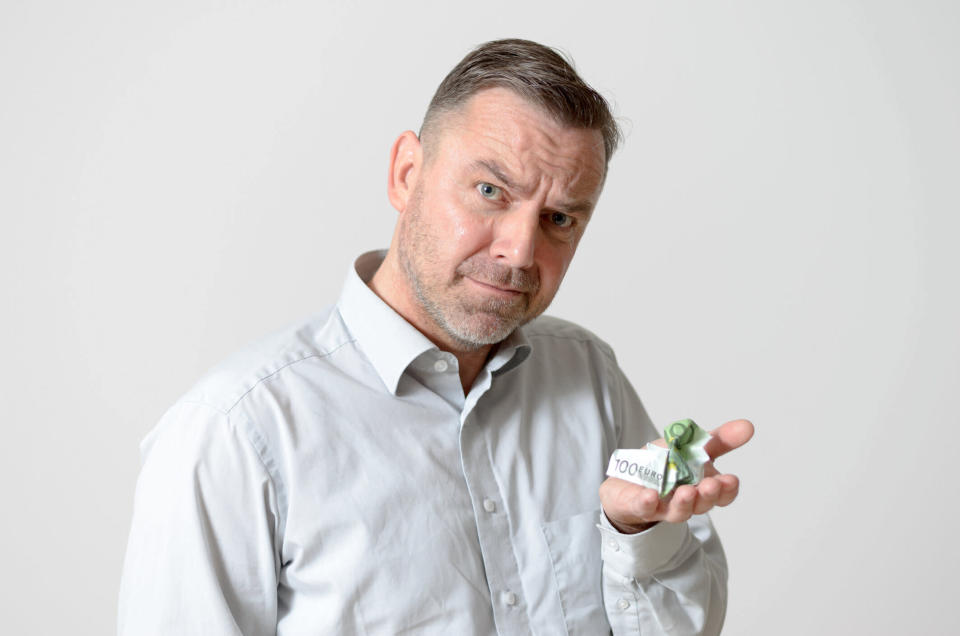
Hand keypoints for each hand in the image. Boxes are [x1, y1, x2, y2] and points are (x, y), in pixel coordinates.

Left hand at [598, 419, 754, 533]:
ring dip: (684, 502)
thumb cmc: (664, 464)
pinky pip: (645, 508)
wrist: (628, 478)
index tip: (731, 479)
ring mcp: (663, 506)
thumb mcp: (691, 446)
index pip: (722, 495)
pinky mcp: (640, 506)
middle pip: (702, 504)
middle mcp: (687, 501)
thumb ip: (718, 440)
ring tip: (687, 492)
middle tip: (711, 484)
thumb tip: (748, 426)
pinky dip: (648, 503)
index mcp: (702, 487)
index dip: (728, 490)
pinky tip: (651, 495)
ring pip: (678, 511)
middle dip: (708, 495)